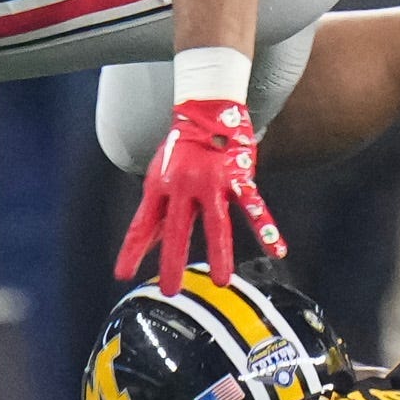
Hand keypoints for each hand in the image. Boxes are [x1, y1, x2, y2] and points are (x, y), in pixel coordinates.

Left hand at [116, 99, 285, 292]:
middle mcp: (183, 186)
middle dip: (173, 261)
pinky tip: (276, 251)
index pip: (142, 225)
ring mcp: (212, 183)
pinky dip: (266, 231)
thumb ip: (156, 210)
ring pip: (216, 224)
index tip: (123, 275)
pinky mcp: (238, 179)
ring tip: (222, 281)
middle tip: (170, 289)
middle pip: (177, 230)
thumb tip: (146, 241)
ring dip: (219, 254)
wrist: (206, 110)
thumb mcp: (159, 177)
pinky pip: (254, 208)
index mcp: (159, 187)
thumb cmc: (182, 149)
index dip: (132, 251)